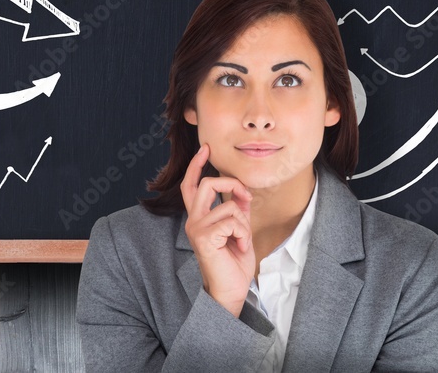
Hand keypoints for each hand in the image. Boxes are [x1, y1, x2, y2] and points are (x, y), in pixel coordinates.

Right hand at [180, 144, 255, 317]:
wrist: (231, 290)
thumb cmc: (234, 262)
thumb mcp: (239, 230)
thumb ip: (237, 209)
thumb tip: (241, 191)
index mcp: (199, 217)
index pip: (191, 185)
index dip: (196, 165)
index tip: (205, 148)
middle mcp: (193, 220)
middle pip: (207, 183)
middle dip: (232, 183)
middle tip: (246, 197)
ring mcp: (196, 228)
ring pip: (228, 205)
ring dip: (244, 223)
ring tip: (242, 240)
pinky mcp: (203, 237)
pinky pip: (232, 220)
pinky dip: (243, 233)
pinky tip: (239, 247)